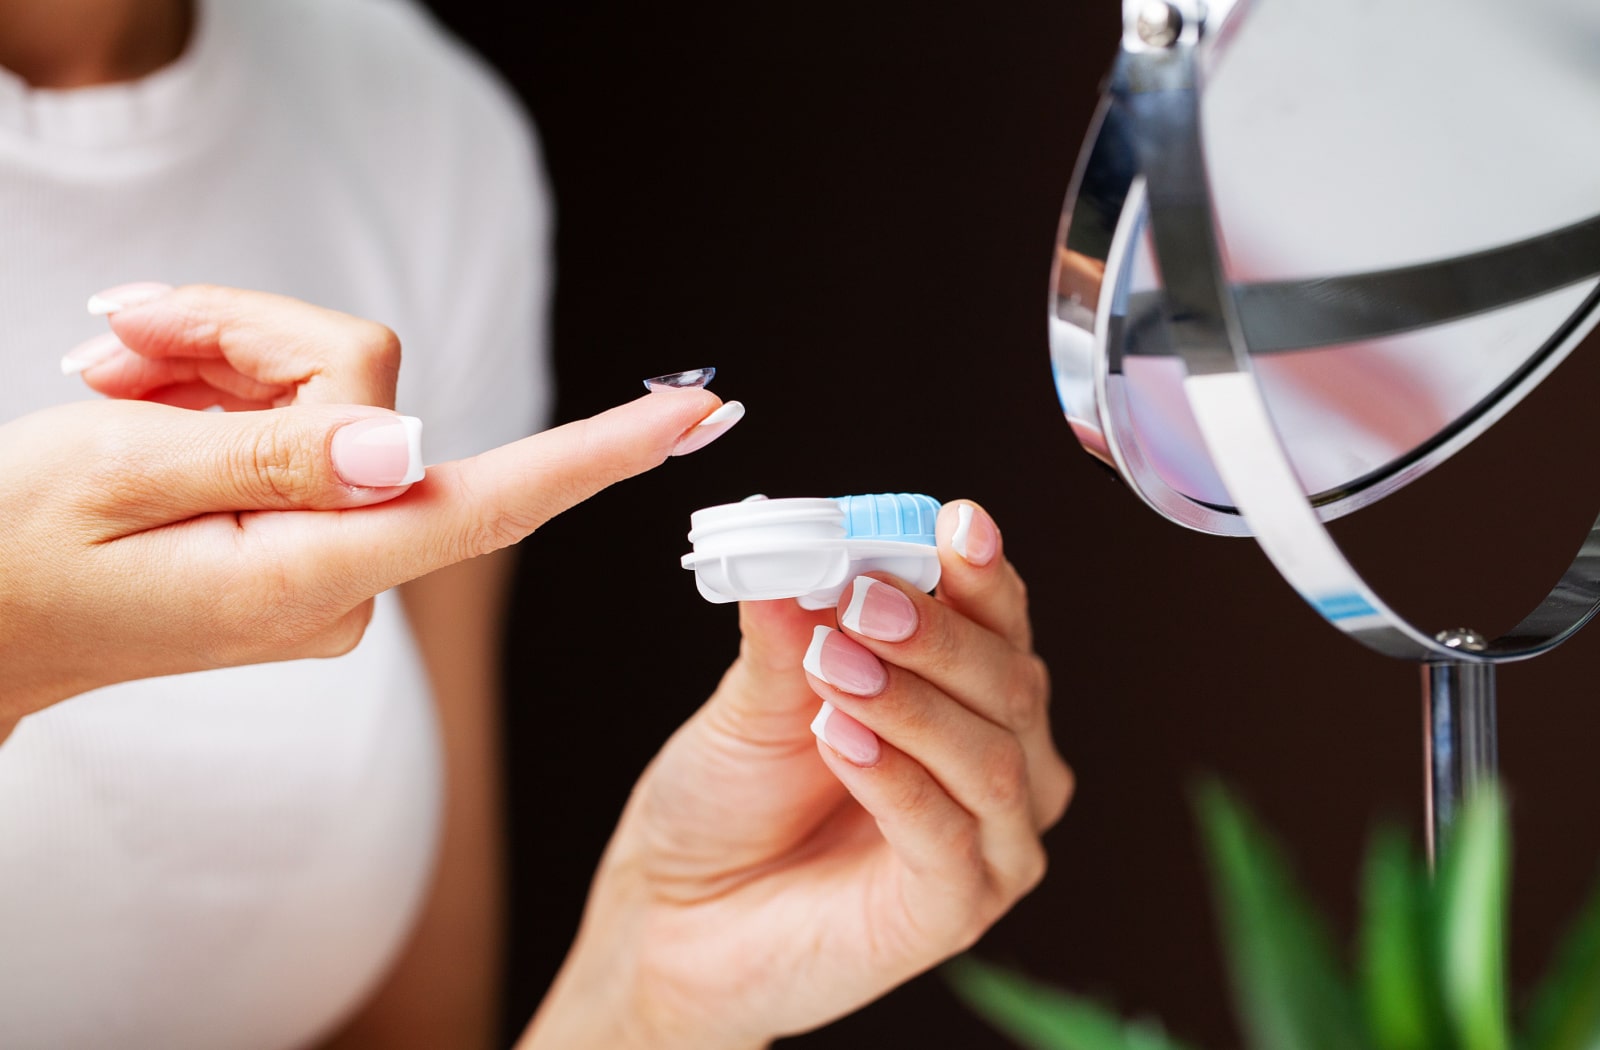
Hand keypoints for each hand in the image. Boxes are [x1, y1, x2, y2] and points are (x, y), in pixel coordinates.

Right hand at [3, 285, 740, 729]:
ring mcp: (333, 551)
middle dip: (247, 337)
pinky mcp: (312, 524)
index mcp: (310, 574)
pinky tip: (142, 395)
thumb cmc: (8, 553)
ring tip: (113, 381)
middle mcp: (346, 572)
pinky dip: (219, 383)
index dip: (600, 456)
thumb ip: (268, 454)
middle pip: (369, 391)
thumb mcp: (111, 476)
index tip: (698, 415)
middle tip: (120, 345)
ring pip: (331, 387)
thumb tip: (405, 445)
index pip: (491, 506)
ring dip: (216, 356)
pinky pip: (303, 413)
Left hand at [524, 502, 1071, 1049]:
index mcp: (963, 692)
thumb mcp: (754, 700)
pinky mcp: (957, 909)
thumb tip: (791, 546)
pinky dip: (897, 779)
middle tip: (862, 601)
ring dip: (912, 702)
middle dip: (938, 633)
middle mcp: (998, 759)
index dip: (983, 571)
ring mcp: (989, 841)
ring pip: (992, 756)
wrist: (676, 914)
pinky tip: (840, 740)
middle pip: (1009, 680)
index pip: (999, 619)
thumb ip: (787, 633)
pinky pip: (949, 837)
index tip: (955, 524)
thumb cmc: (728, 801)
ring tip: (834, 669)